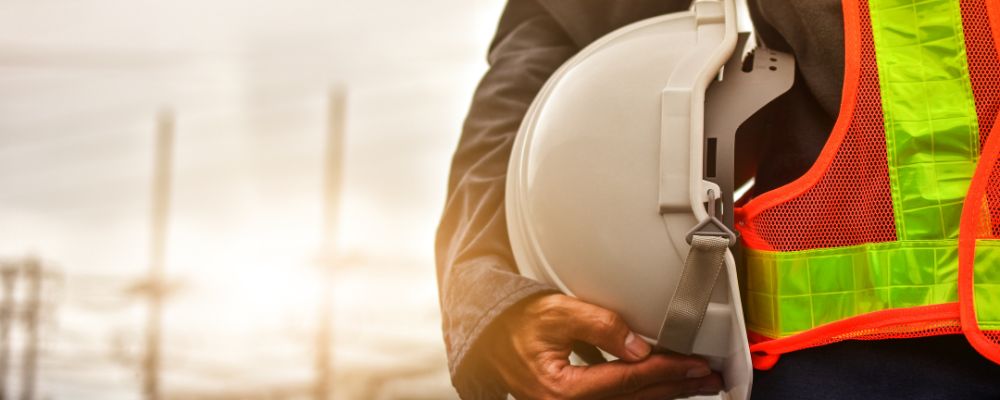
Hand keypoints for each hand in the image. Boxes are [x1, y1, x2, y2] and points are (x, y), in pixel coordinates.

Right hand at [486, 293, 722, 398]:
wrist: (489, 337)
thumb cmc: (518, 323)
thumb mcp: (557, 312)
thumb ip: (599, 326)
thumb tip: (639, 347)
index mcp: (564, 389)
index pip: (628, 380)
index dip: (665, 371)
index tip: (694, 364)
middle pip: (635, 397)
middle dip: (676, 386)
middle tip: (709, 377)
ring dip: (666, 392)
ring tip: (697, 383)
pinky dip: (644, 391)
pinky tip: (663, 386)